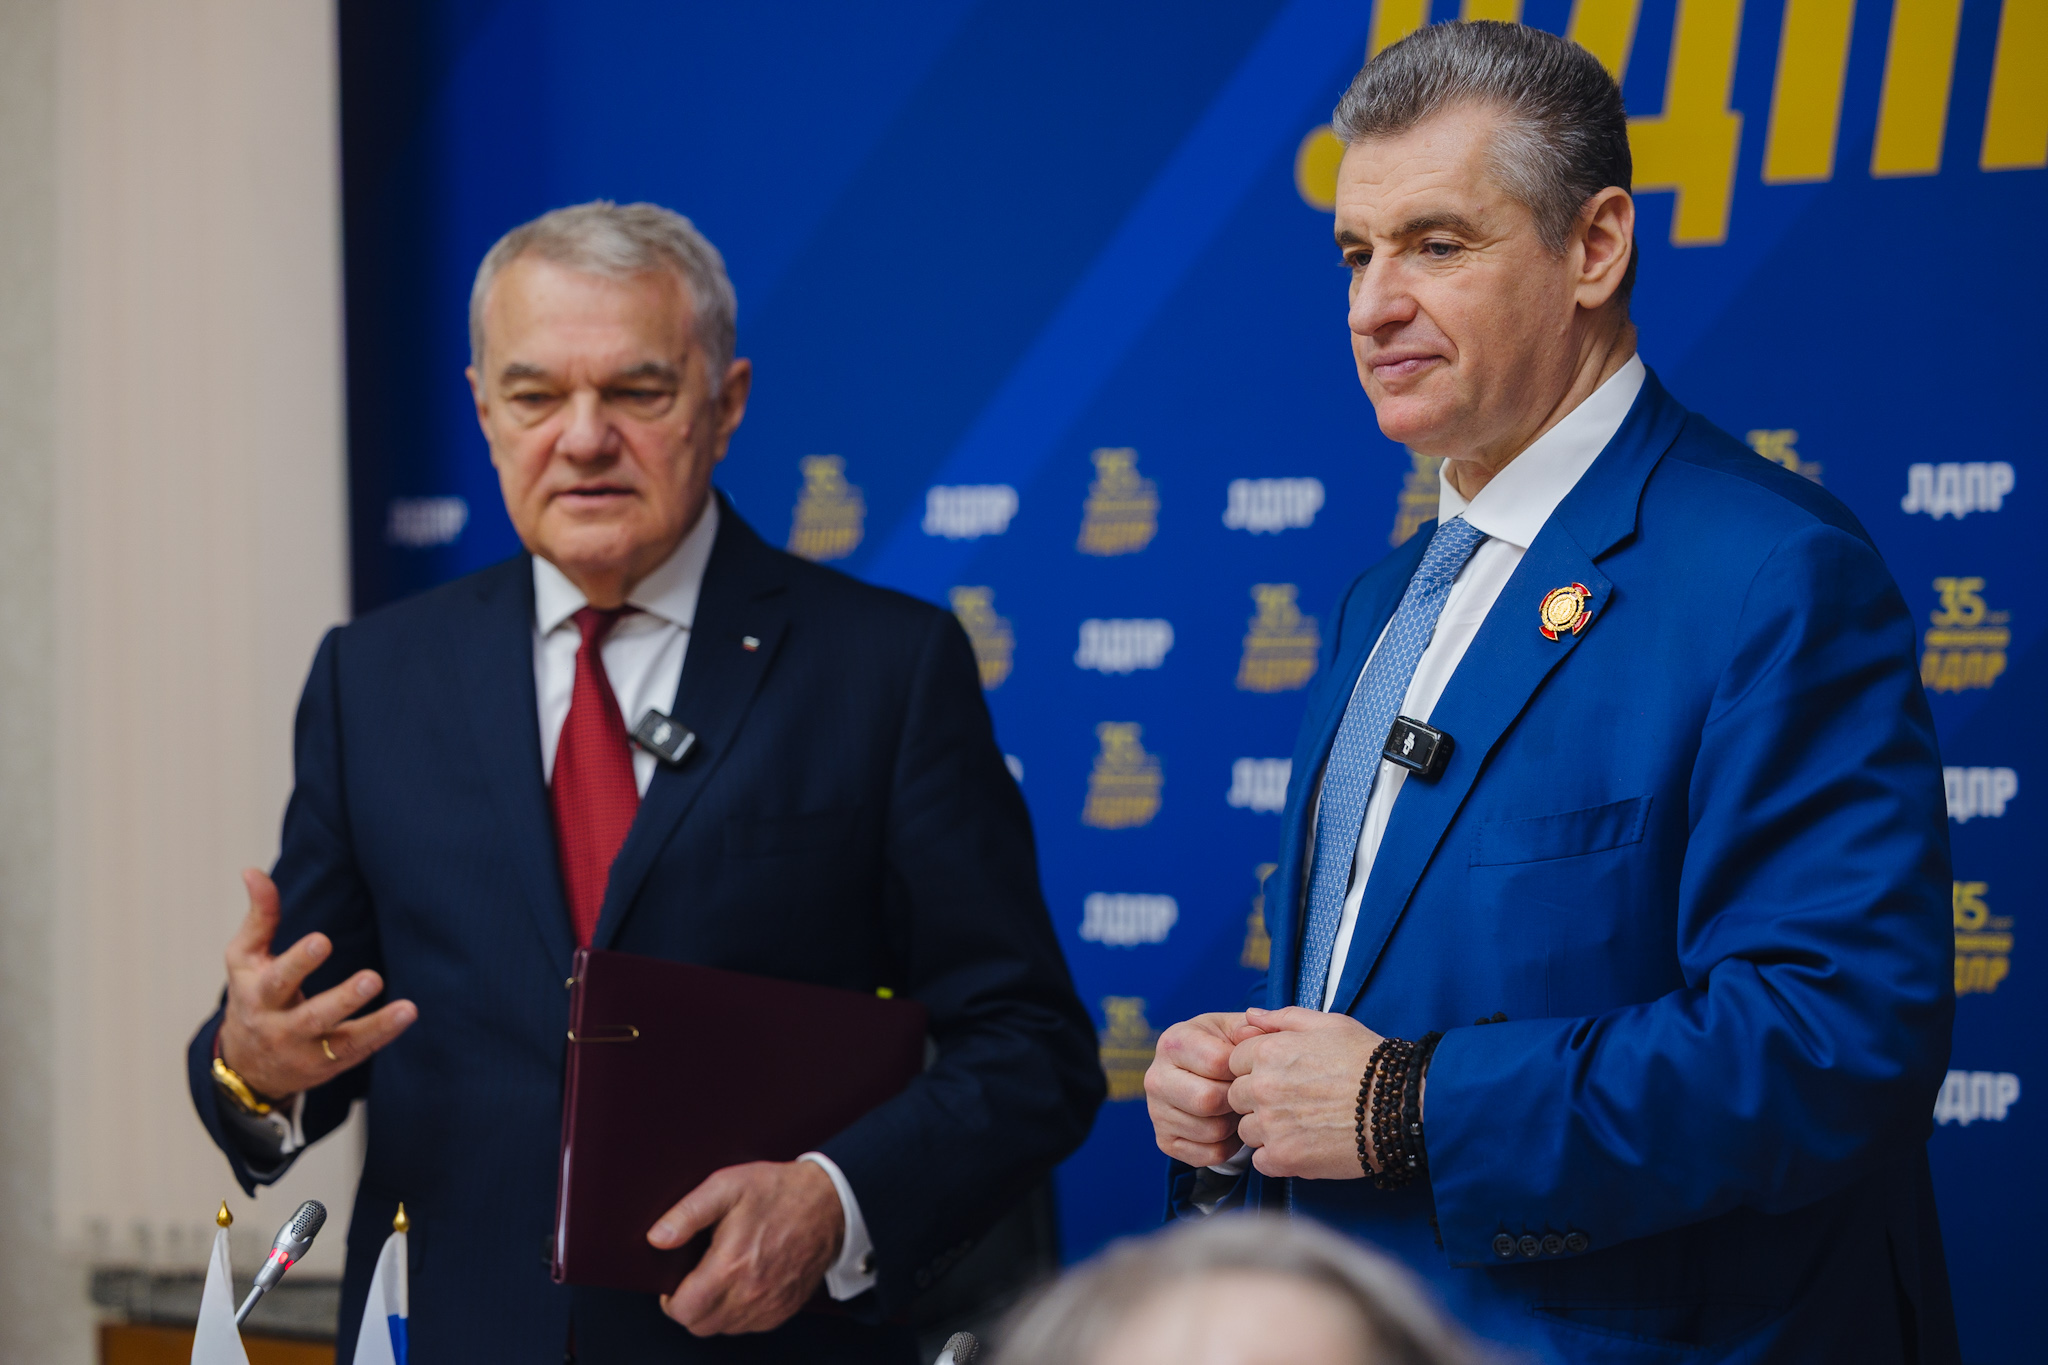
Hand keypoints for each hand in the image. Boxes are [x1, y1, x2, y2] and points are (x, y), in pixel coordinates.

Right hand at [217, 868, 417, 1098]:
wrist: (247, 1065)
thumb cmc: (252, 996)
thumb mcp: (245, 958)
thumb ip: (260, 917)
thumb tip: (253, 871)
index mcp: (258, 995)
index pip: (278, 979)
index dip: (299, 961)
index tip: (323, 940)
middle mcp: (280, 1027)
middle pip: (310, 1016)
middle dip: (341, 1000)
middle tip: (372, 979)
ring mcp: (305, 1051)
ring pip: (341, 1041)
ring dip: (375, 1025)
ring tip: (406, 1008)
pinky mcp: (329, 1064)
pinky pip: (358, 1051)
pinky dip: (383, 1035)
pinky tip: (407, 1015)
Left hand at [651, 1160, 843, 1334]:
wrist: (831, 1203)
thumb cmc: (779, 1192)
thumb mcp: (727, 1186)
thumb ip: (687, 1213)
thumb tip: (657, 1238)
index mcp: (730, 1266)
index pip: (683, 1311)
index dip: (670, 1298)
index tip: (675, 1280)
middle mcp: (750, 1294)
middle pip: (700, 1325)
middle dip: (690, 1306)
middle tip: (696, 1277)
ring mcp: (770, 1306)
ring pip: (724, 1329)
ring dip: (714, 1311)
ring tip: (721, 1277)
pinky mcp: (784, 1309)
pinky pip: (749, 1326)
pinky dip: (739, 1312)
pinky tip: (743, 1283)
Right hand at [1145, 1011, 1262, 1166]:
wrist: (1196, 1075)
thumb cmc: (1220, 1048)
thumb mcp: (1234, 1029)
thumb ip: (1251, 1027)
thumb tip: (1252, 1035)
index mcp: (1173, 1042)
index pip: (1217, 1062)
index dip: (1242, 1069)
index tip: (1246, 1069)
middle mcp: (1156, 1077)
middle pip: (1208, 1100)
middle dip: (1235, 1100)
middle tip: (1243, 1093)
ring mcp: (1156, 1112)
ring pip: (1212, 1131)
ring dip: (1234, 1124)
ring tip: (1235, 1108)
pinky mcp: (1165, 1141)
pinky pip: (1209, 1155)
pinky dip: (1228, 1145)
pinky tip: (1227, 1125)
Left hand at [1228, 1007, 1384, 1179]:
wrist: (1400, 1106)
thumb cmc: (1368, 1060)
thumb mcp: (1329, 1024)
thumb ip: (1283, 1018)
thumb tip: (1249, 1015)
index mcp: (1268, 1051)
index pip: (1234, 1063)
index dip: (1256, 1070)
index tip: (1282, 1077)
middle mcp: (1262, 1087)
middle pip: (1237, 1097)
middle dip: (1258, 1099)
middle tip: (1295, 1102)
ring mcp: (1271, 1125)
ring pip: (1247, 1130)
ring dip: (1266, 1130)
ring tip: (1302, 1124)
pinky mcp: (1284, 1158)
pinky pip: (1260, 1161)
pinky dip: (1277, 1158)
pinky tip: (1304, 1146)